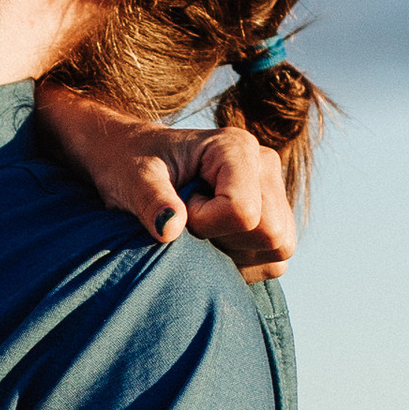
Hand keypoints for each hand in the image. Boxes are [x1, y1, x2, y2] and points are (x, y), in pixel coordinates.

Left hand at [36, 94, 298, 283]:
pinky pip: (275, 261)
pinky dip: (243, 262)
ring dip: (237, 253)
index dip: (205, 223)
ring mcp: (274, 192)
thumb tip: (170, 230)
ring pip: (279, 248)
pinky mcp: (274, 218)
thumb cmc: (128, 164)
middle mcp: (264, 165)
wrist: (130, 161)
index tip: (180, 207)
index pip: (243, 211)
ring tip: (203, 229)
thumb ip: (151, 199)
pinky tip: (214, 242)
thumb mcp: (132, 178)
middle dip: (225, 240)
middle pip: (271, 233)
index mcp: (235, 147)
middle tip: (190, 220)